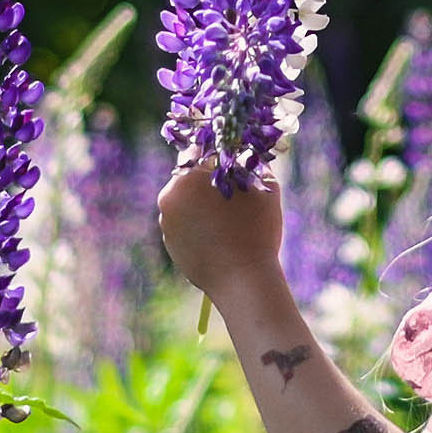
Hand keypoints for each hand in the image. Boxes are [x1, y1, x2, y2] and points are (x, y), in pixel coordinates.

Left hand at [158, 166, 284, 304]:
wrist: (242, 280)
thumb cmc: (255, 229)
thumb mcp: (265, 186)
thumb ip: (251, 164)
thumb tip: (245, 154)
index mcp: (187, 178)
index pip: (198, 152)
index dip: (219, 153)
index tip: (234, 160)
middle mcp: (169, 198)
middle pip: (191, 178)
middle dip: (211, 182)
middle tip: (237, 192)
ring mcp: (167, 224)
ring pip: (188, 203)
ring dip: (206, 204)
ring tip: (233, 220)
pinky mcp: (171, 245)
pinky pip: (186, 225)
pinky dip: (201, 226)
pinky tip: (223, 237)